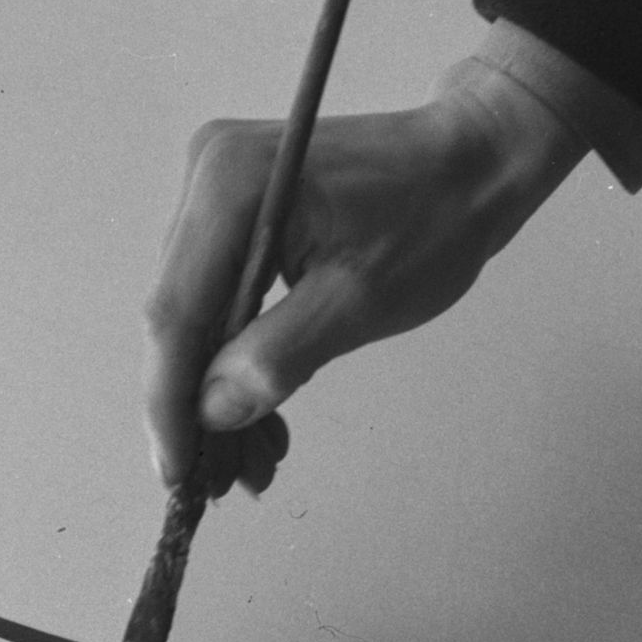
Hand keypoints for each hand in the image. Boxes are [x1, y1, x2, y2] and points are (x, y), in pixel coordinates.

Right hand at [143, 53, 586, 489]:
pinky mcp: (237, 207)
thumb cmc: (435, 217)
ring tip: (256, 459)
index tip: (177, 472)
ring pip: (197, 313)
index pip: (176, 311)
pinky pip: (222, 293)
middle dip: (198, 405)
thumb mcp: (361, 300)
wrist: (472, 159)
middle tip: (226, 482)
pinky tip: (263, 410)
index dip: (168, 401)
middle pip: (180, 315)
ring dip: (220, 388)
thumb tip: (212, 412)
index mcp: (231, 185)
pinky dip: (240, 352)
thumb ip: (280, 356)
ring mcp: (218, 189)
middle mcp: (208, 175)